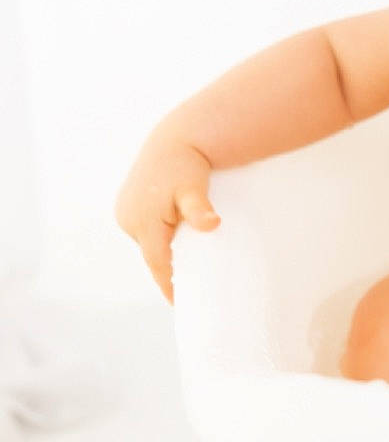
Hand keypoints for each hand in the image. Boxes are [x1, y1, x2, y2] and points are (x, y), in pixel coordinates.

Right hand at [113, 133, 219, 304]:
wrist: (175, 139)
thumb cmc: (188, 165)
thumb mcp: (195, 189)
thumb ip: (200, 209)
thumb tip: (211, 224)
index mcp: (144, 223)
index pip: (158, 264)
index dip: (168, 284)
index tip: (179, 302)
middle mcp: (128, 220)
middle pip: (152, 254)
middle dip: (167, 269)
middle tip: (187, 287)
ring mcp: (125, 211)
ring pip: (147, 242)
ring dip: (161, 252)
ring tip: (181, 268)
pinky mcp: (126, 204)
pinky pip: (144, 229)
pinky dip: (156, 237)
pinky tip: (171, 242)